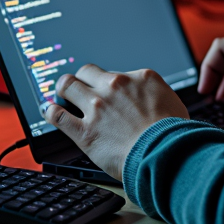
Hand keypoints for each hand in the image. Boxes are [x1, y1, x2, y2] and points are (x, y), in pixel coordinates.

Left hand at [45, 64, 188, 181]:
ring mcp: (97, 107)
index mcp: (140, 77)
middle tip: (79, 87)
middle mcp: (115, 87)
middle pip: (86, 71)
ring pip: (67, 85)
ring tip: (61, 95)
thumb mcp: (172, 101)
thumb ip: (155, 94)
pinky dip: (50, 112)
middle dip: (82, 78)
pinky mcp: (84, 130)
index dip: (108, 82)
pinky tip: (49, 112)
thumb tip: (150, 99)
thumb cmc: (173, 132)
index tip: (106, 89)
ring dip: (63, 89)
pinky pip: (57, 116)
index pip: (114, 72)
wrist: (164, 152)